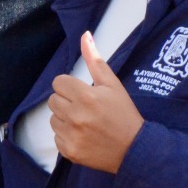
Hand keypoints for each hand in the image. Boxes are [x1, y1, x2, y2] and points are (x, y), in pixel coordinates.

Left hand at [50, 33, 143, 173]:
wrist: (134, 149)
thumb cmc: (123, 114)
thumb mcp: (112, 85)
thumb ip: (95, 60)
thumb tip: (85, 35)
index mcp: (86, 97)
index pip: (58, 82)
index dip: (71, 87)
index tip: (84, 94)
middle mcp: (76, 116)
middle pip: (53, 100)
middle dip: (67, 101)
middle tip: (86, 109)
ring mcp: (71, 135)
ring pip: (53, 118)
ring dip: (65, 119)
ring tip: (86, 123)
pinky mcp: (69, 151)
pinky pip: (56, 137)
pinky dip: (67, 136)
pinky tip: (84, 136)